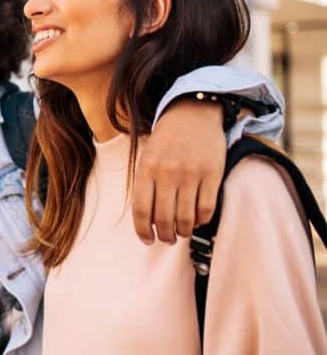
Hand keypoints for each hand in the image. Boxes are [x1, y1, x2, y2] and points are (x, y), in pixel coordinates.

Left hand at [133, 98, 224, 244]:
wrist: (192, 114)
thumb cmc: (166, 141)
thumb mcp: (147, 158)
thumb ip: (145, 186)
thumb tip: (148, 222)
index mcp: (147, 168)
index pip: (142, 210)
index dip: (143, 231)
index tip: (147, 240)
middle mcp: (168, 172)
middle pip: (164, 219)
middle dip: (165, 235)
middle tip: (167, 238)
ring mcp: (191, 174)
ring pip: (186, 218)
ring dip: (183, 232)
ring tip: (181, 232)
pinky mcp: (213, 174)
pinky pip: (206, 209)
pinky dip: (201, 221)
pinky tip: (196, 219)